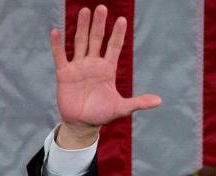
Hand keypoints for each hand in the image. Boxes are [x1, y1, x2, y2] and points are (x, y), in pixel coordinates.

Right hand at [49, 5, 160, 147]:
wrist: (82, 124)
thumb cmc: (102, 114)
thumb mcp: (121, 108)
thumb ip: (138, 102)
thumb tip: (160, 101)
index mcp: (107, 69)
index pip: (113, 47)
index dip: (117, 34)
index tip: (122, 20)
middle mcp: (93, 64)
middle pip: (96, 40)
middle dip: (99, 25)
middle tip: (101, 8)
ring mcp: (78, 67)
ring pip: (80, 42)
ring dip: (82, 27)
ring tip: (84, 11)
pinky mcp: (64, 73)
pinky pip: (60, 56)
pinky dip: (57, 45)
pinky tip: (56, 31)